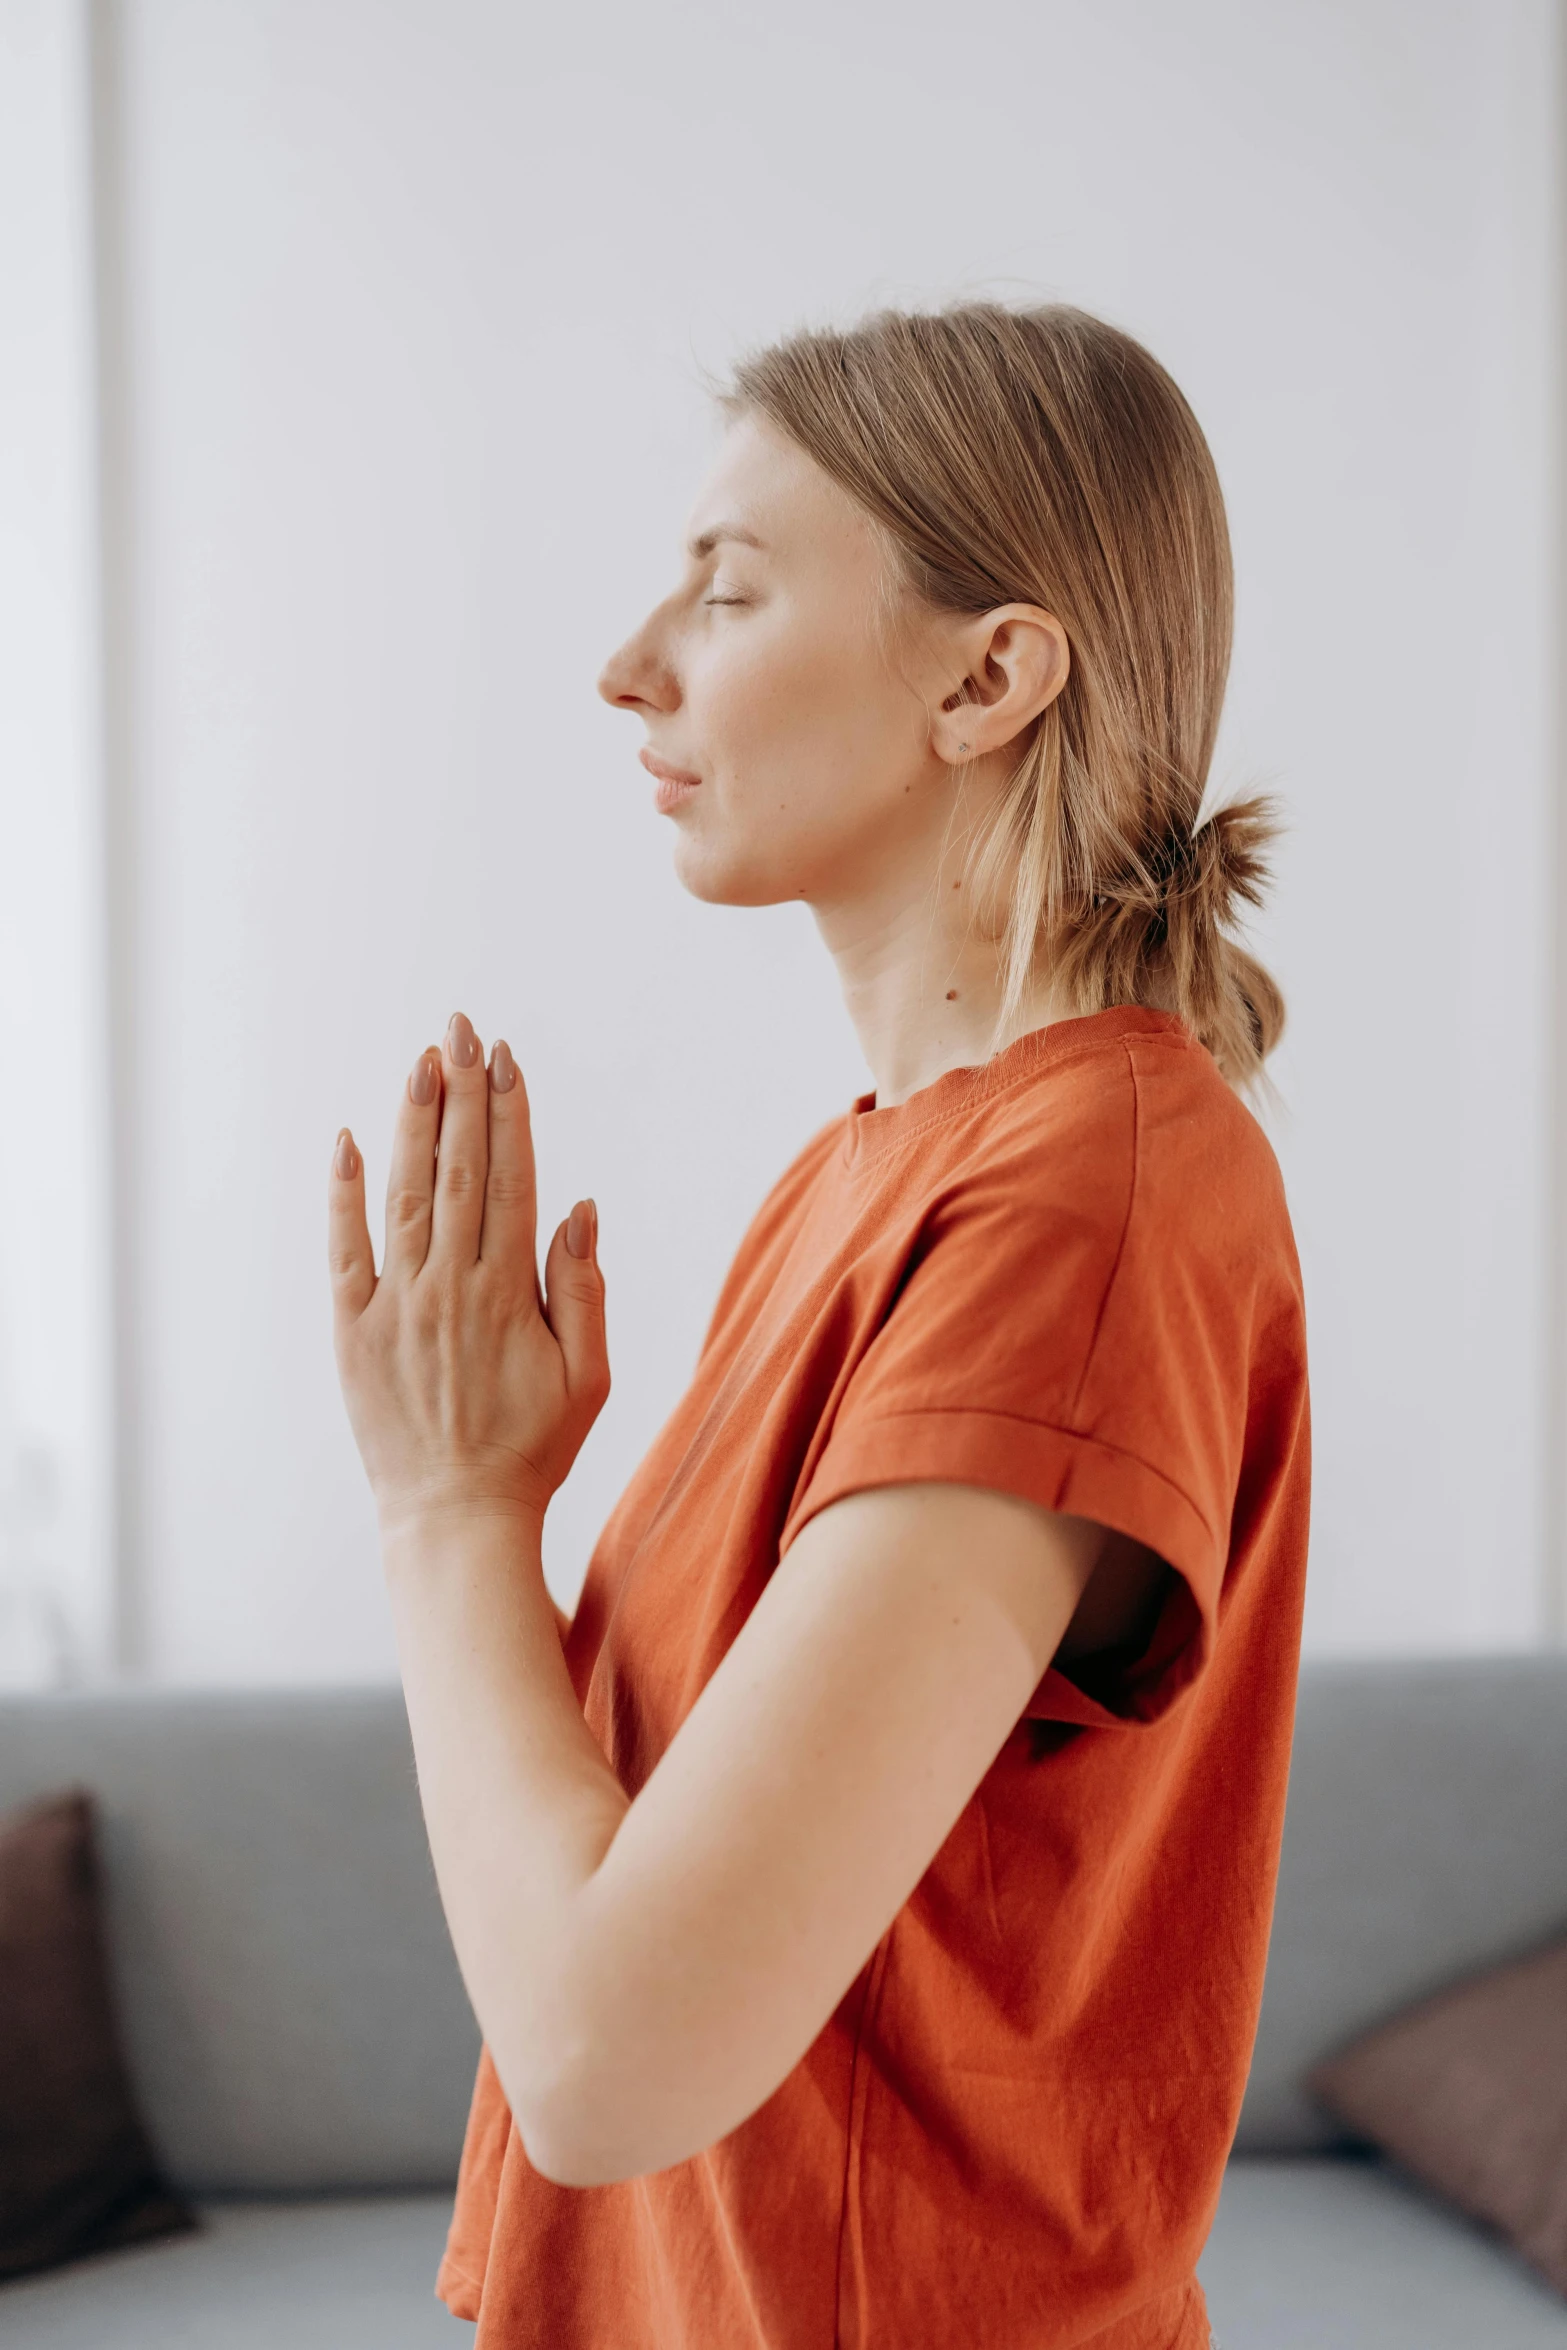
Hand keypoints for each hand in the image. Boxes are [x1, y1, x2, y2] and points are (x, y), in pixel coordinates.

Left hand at [328, 1012, 608, 1531]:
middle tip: (462, 1030)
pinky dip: (343, 1192)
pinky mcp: (353, 1330)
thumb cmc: (532, 1448)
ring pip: (403, 1194)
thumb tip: (578, 1209)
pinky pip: (344, 1247)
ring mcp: (396, 1305)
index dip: (510, 1114)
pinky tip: (347, 1140)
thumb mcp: (589, 1377)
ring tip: (422, 1062)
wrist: (455, 1516)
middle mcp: (449, 1287)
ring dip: (412, 1123)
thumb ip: (583, 1290)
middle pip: (456, 1170)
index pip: (510, 1180)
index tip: (508, 1059)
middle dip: (462, 1093)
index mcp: (508, 1293)